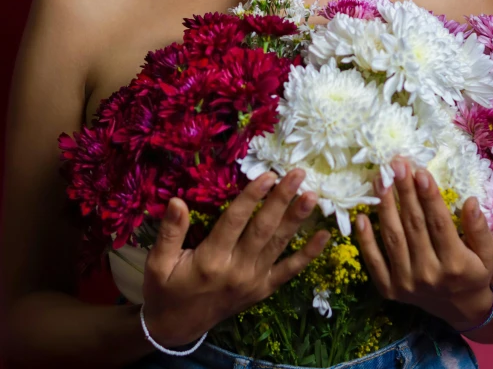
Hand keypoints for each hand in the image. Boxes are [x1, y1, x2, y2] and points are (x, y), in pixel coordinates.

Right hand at [141, 169, 329, 346]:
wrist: (175, 329)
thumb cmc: (165, 290)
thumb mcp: (157, 263)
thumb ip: (169, 232)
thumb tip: (177, 201)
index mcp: (210, 261)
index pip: (235, 221)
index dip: (252, 197)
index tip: (267, 174)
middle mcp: (237, 270)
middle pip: (263, 229)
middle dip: (282, 199)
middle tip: (297, 174)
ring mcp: (253, 281)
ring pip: (279, 245)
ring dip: (297, 218)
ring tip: (312, 195)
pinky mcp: (263, 289)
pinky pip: (289, 271)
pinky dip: (308, 254)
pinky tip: (324, 236)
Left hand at [355, 157, 492, 330]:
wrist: (457, 308)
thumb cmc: (471, 271)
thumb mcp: (486, 253)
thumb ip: (480, 229)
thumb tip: (471, 201)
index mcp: (455, 265)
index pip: (439, 224)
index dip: (429, 197)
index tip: (420, 171)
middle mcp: (429, 275)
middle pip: (413, 225)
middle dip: (404, 191)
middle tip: (396, 164)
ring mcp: (407, 283)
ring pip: (393, 237)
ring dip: (384, 206)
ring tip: (380, 179)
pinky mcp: (389, 290)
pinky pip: (374, 262)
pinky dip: (365, 240)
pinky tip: (361, 217)